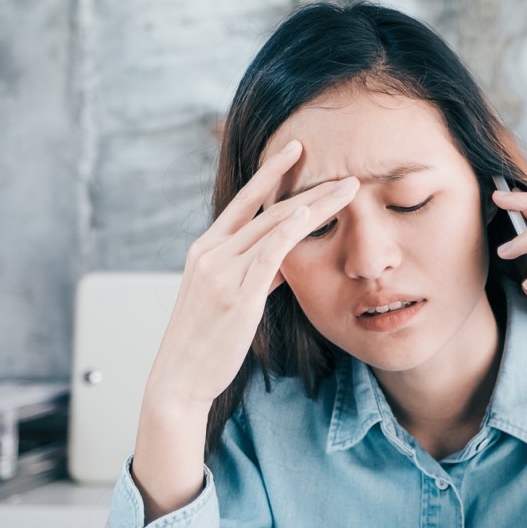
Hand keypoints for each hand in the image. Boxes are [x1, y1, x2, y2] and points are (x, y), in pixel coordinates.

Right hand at [144, 140, 358, 412]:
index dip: (270, 173)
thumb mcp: (230, 299)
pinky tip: (309, 214)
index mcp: (205, 249)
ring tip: (348, 188)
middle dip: (305, 185)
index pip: (244, 201)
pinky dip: (289, 231)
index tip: (295, 148)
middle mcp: (211, 253)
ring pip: (274, 225)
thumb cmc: (207, 342)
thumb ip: (256, 275)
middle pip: (266, 208)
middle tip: (342, 167)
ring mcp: (222, 272)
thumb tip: (283, 265)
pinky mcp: (236, 295)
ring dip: (315, 204)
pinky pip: (267, 255)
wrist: (179, 378)